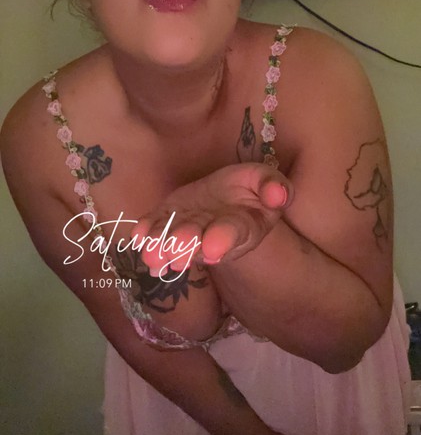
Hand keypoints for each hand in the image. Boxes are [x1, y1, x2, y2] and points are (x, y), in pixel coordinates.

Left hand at [130, 163, 292, 276]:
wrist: (228, 196)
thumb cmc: (251, 189)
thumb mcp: (266, 180)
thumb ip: (273, 186)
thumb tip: (278, 194)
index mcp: (243, 227)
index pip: (233, 235)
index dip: (223, 241)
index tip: (213, 249)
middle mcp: (213, 235)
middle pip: (200, 243)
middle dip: (187, 246)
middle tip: (177, 250)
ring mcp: (188, 230)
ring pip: (174, 241)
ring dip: (162, 247)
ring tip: (152, 254)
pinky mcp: (169, 220)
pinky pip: (157, 228)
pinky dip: (147, 232)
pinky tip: (138, 236)